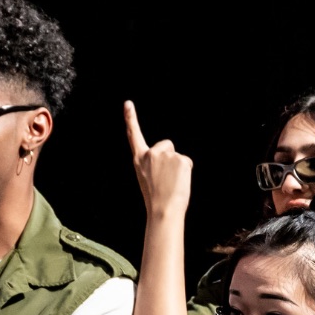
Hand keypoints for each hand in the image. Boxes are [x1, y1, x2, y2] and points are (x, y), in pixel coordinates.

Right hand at [124, 100, 191, 218]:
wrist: (163, 211)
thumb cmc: (156, 200)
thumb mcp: (148, 178)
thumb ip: (153, 164)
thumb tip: (167, 161)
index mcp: (139, 159)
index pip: (134, 135)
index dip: (130, 118)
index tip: (128, 104)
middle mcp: (151, 154)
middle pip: (167, 145)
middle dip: (170, 158)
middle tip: (166, 179)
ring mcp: (165, 155)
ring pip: (178, 157)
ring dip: (178, 168)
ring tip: (171, 184)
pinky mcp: (180, 159)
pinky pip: (187, 162)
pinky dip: (186, 172)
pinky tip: (179, 182)